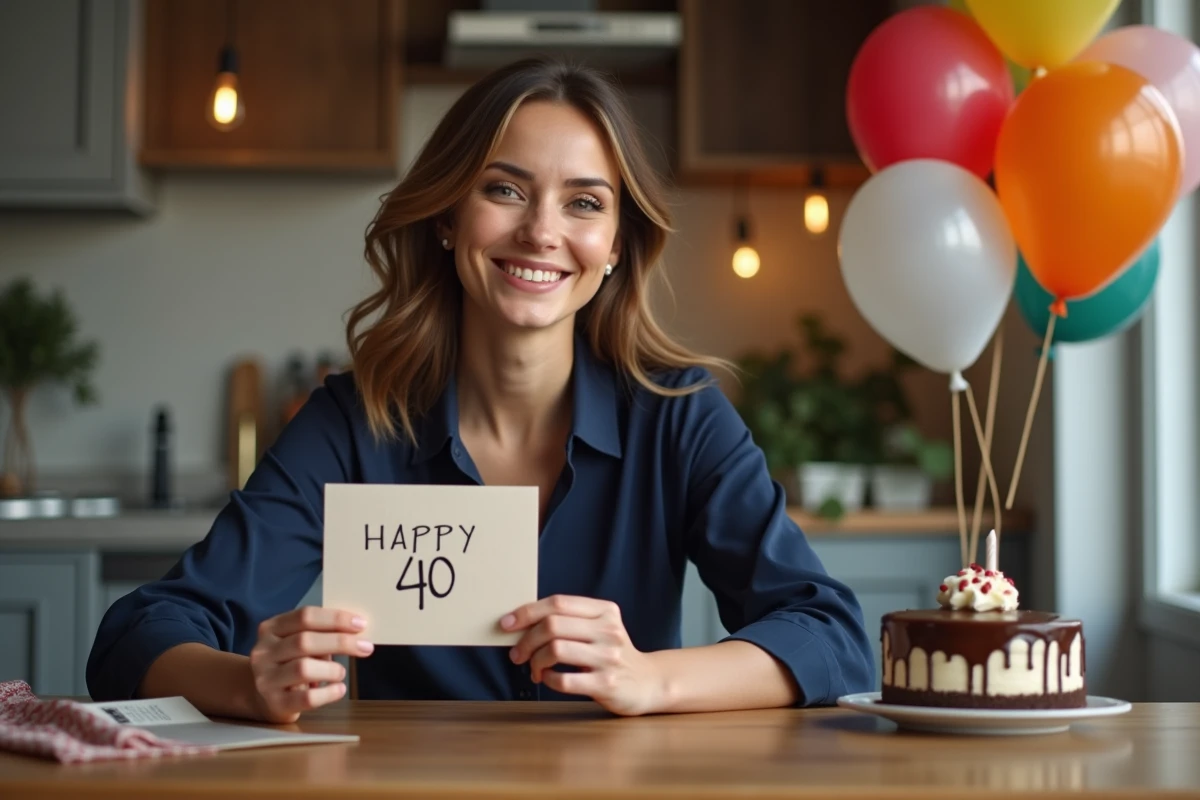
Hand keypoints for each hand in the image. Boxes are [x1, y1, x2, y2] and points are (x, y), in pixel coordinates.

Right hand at [249, 606, 374, 723]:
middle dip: (340, 642)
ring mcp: (265, 679)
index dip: (336, 618)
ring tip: (341, 672)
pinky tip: (339, 689)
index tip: (361, 624)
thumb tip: (357, 631)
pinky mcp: (275, 703)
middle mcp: (263, 652)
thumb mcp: (298, 643)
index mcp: (271, 628)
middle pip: (304, 641)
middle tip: (365, 647)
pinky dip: (329, 693)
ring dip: (332, 669)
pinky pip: (307, 698)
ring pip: (303, 668)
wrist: (263, 698)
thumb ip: (321, 634)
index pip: (305, 616)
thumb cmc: (290, 664)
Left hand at [503, 595, 664, 716]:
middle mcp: (609, 631)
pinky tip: (549, 680)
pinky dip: (549, 680)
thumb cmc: (612, 654)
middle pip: (552, 626)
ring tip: (534, 669)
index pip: (559, 603)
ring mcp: (609, 657)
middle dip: (526, 640)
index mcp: (605, 611)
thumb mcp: (599, 628)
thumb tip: (521, 622)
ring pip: (555, 650)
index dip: (527, 611)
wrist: (648, 683)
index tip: (506, 623)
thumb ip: (569, 621)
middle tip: (517, 654)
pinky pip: (564, 680)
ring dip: (535, 661)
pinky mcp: (607, 684)